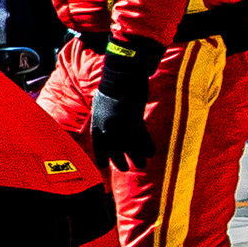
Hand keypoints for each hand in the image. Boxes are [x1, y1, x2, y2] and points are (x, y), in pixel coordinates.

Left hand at [83, 45, 160, 167]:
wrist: (121, 78)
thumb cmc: (110, 88)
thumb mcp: (99, 105)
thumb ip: (101, 120)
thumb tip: (104, 129)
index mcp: (97, 124)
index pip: (98, 147)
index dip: (102, 158)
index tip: (104, 166)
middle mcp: (108, 129)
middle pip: (114, 153)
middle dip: (120, 163)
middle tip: (125, 168)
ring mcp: (122, 127)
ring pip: (131, 149)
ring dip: (137, 158)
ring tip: (141, 164)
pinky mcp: (136, 123)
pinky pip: (143, 140)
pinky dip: (147, 147)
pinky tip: (150, 153)